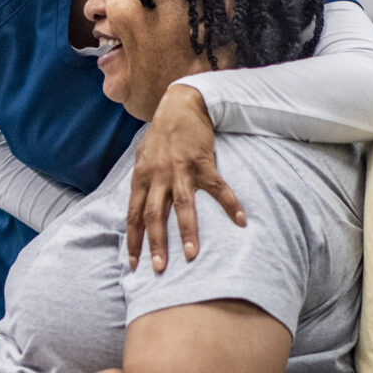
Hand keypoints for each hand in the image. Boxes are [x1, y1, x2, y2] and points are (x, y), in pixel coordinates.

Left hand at [126, 84, 245, 273]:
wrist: (180, 104)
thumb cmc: (161, 134)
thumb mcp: (142, 158)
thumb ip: (140, 183)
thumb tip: (135, 207)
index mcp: (141, 178)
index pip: (133, 215)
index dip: (133, 240)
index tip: (133, 264)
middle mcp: (158, 176)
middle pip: (153, 215)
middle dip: (156, 243)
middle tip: (159, 268)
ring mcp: (180, 170)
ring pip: (181, 206)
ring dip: (187, 231)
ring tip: (192, 254)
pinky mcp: (202, 162)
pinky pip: (217, 187)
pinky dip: (229, 203)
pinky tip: (240, 220)